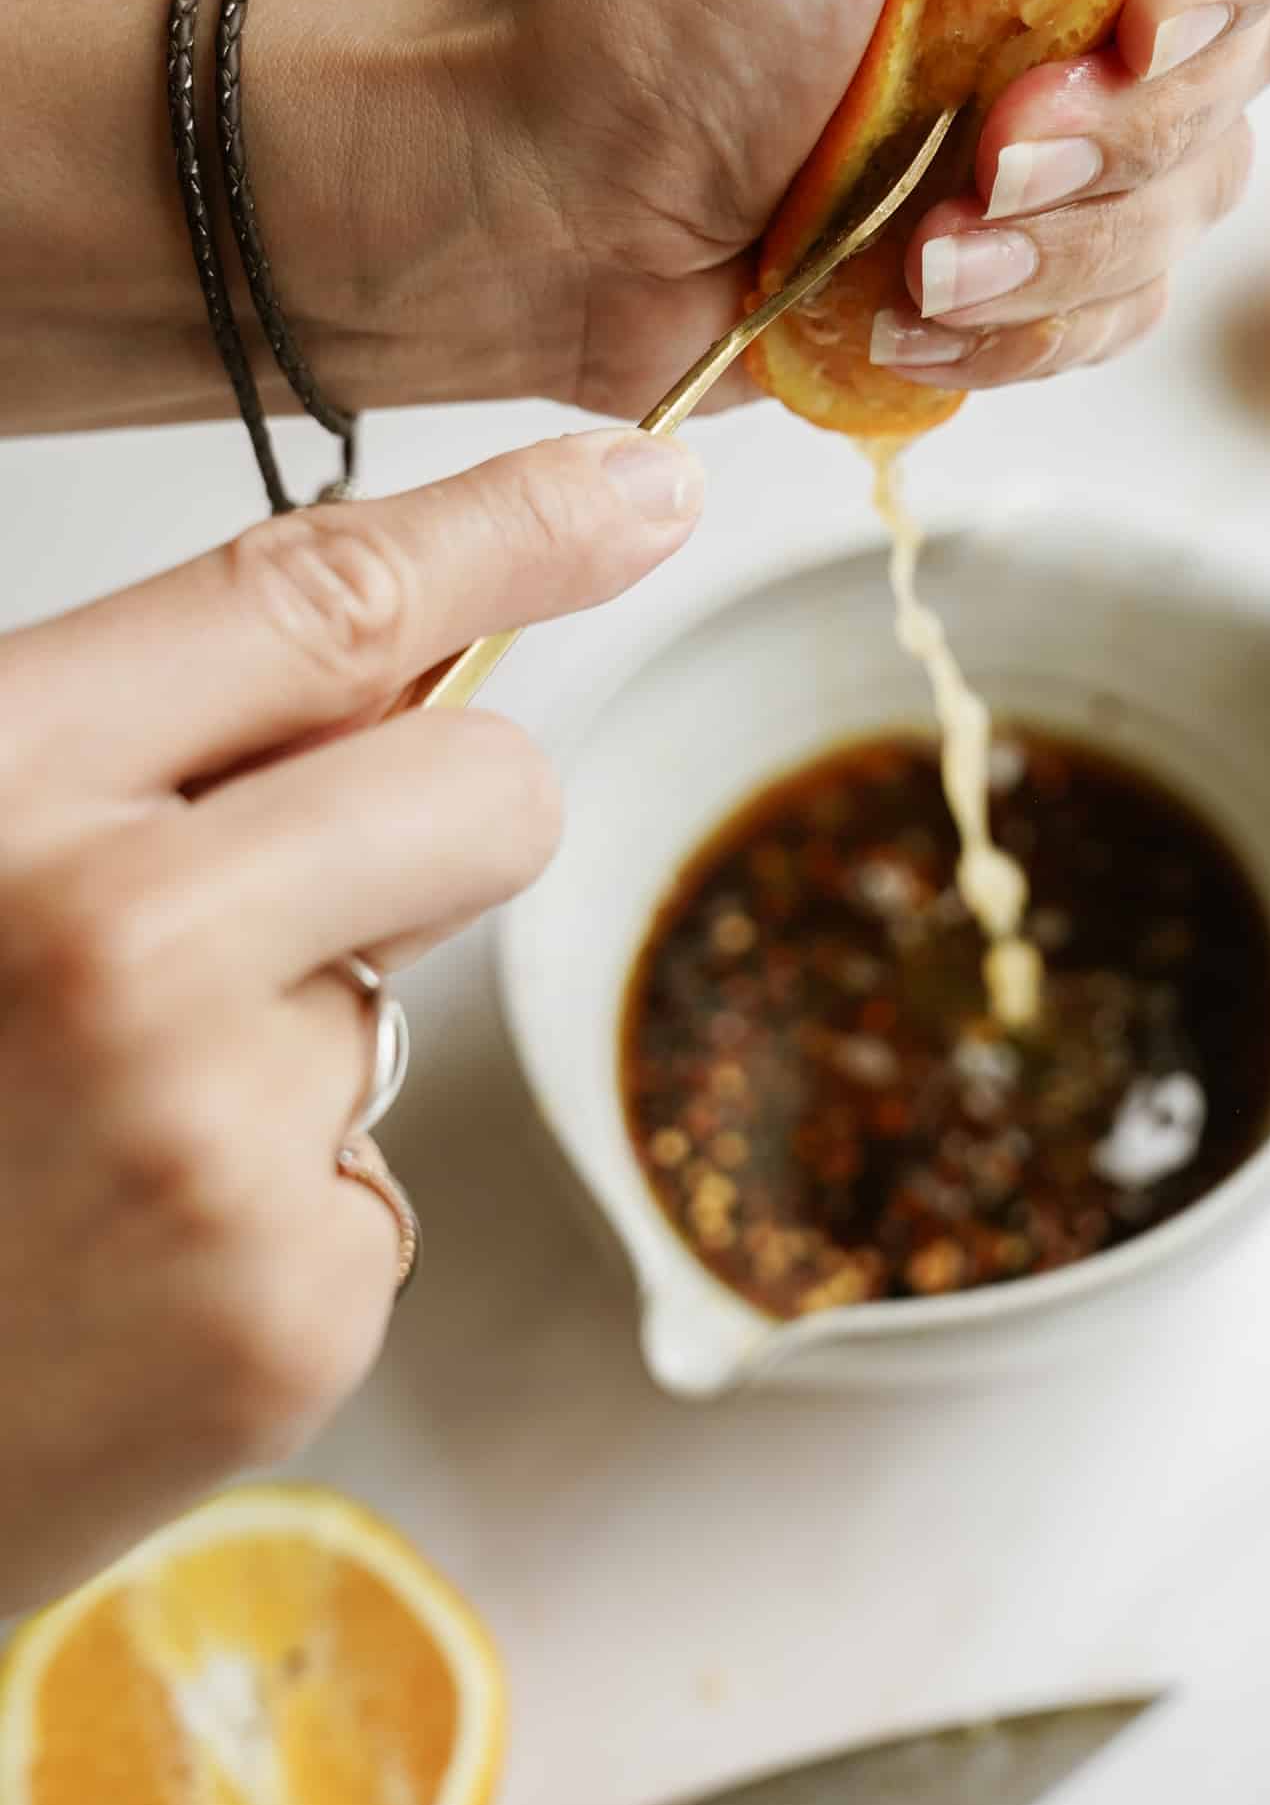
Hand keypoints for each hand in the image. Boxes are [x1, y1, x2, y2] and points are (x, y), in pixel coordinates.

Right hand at [0, 430, 699, 1610]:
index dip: (511, 527)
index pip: (323, 599)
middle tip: (293, 902)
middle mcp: (112, 944)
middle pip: (484, 789)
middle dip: (442, 817)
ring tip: (93, 1141)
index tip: (640, 491)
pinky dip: (274, 1210)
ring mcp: (215, 1142)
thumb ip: (142, 735)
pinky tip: (122, 1264)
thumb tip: (404, 651)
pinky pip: (368, 1181)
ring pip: (402, 1002)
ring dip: (287, 1047)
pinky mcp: (287, 1313)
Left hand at [455, 0, 1269, 412]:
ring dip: (1063, 244)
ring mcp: (1044, 114)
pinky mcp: (1009, 249)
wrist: (539, 197)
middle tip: (990, 147)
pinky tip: (911, 304)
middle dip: (1131, 125)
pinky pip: (1115, 303)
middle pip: (1252, 36)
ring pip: (1191, 191)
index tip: (1152, 14)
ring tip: (924, 247)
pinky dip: (1024, 327)